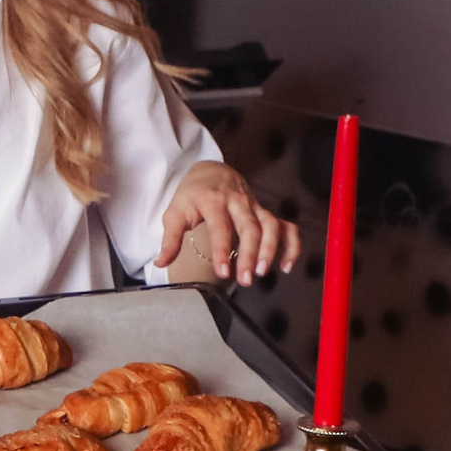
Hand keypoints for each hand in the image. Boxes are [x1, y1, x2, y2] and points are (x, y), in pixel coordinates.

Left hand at [156, 162, 300, 284]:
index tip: (223, 272)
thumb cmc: (191, 195)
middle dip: (250, 254)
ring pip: (270, 225)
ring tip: (262, 272)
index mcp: (213, 200)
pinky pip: (285, 226)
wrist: (211, 170)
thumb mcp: (175, 213)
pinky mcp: (264, 211)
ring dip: (270, 249)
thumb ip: (170, 239)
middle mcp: (237, 202)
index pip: (220, 227)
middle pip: (250, 227)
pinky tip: (286, 265)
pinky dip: (290, 244)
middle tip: (245, 280)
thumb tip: (160, 263)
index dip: (222, 250)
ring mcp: (254, 206)